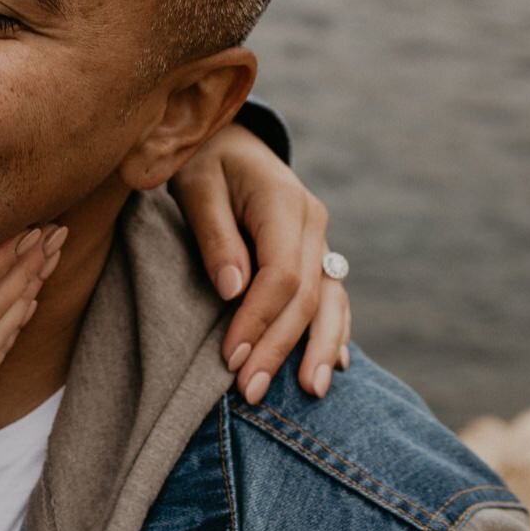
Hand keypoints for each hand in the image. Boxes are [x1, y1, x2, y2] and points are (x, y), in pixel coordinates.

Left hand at [171, 126, 349, 403]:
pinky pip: (332, 296)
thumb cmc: (199, 159)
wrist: (222, 138)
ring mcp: (319, 238)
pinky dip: (334, 331)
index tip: (231, 358)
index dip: (258, 320)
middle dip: (280, 347)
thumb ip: (214, 235)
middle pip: (306, 297)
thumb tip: (233, 289)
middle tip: (250, 391)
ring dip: (319, 349)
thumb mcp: (194, 185)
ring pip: (330, 301)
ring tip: (309, 392)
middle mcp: (312, 222)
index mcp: (284, 201)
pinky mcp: (315, 252)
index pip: (281, 274)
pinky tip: (333, 366)